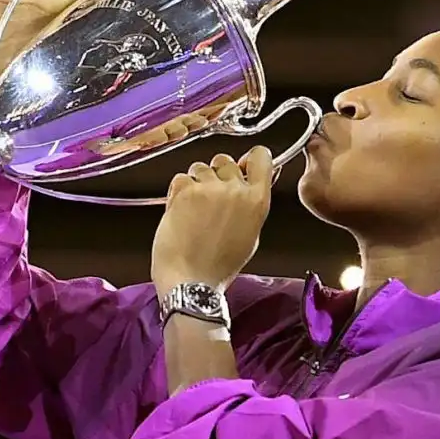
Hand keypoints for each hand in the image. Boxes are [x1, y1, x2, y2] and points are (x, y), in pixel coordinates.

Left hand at [151, 147, 273, 294]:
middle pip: (225, 160)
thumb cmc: (220, 266)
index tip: (243, 165)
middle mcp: (235, 190)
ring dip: (195, 183)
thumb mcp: (250, 234)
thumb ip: (251, 204)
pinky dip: (178, 192)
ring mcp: (209, 189)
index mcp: (257, 200)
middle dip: (216, 175)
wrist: (192, 281)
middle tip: (210, 199)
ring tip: (193, 210)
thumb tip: (250, 181)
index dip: (250, 159)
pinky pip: (180, 178)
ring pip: (200, 167)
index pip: (260, 157)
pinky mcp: (184, 192)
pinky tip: (180, 212)